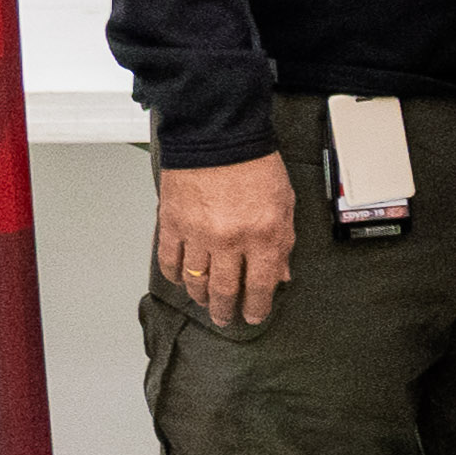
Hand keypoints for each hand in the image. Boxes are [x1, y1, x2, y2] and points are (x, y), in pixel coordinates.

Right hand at [151, 156, 298, 329]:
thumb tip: (280, 274)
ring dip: (200, 297)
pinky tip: (181, 280)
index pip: (260, 285)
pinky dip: (175, 275)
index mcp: (263, 235)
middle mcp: (230, 240)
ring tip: (204, 302)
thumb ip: (283, 242)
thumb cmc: (255, 165)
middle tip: (226, 318)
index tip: (254, 316)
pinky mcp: (173, 224)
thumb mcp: (285, 204)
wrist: (218, 136)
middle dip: (226, 310)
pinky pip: (170, 261)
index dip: (257, 307)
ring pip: (196, 281)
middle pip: (225, 290)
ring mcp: (198, 234)